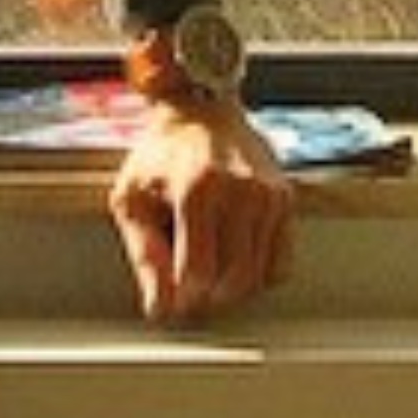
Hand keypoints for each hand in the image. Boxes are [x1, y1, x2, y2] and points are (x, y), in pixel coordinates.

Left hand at [108, 94, 294, 323]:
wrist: (199, 109)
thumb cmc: (160, 155)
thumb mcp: (132, 197)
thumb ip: (144, 254)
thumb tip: (159, 308)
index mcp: (197, 189)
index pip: (198, 273)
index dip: (182, 298)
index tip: (170, 300)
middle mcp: (240, 191)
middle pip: (234, 281)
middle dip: (208, 298)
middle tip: (188, 291)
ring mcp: (268, 196)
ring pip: (260, 277)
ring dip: (232, 290)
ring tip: (207, 271)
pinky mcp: (285, 200)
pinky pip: (280, 264)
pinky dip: (258, 275)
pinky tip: (232, 258)